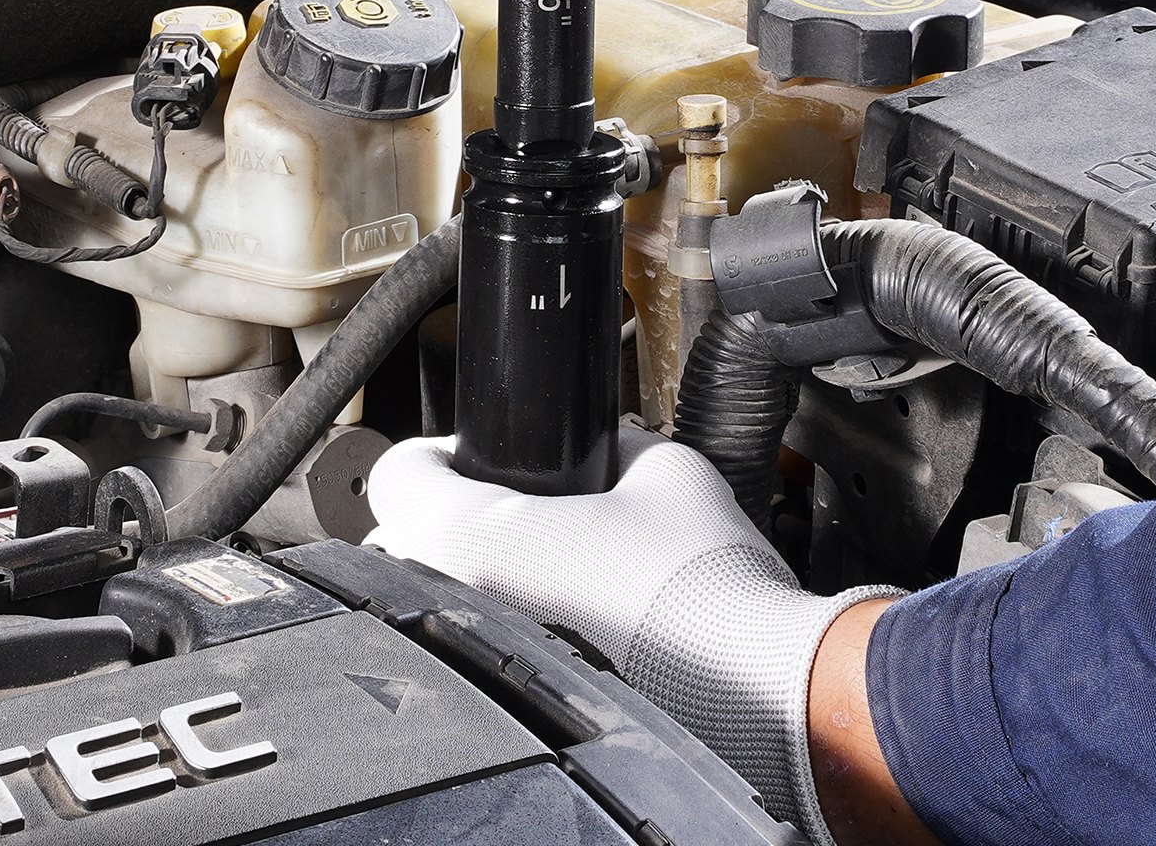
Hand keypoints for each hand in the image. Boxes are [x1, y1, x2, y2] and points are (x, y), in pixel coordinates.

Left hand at [367, 424, 895, 844]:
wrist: (756, 685)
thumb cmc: (707, 586)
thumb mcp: (661, 468)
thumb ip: (608, 446)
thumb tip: (597, 447)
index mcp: (476, 539)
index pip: (399, 473)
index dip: (436, 454)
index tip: (468, 456)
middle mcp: (455, 604)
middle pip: (400, 540)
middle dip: (443, 520)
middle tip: (506, 511)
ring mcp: (475, 665)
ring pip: (425, 605)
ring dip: (458, 579)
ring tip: (526, 571)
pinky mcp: (510, 708)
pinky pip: (469, 655)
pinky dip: (490, 634)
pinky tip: (547, 625)